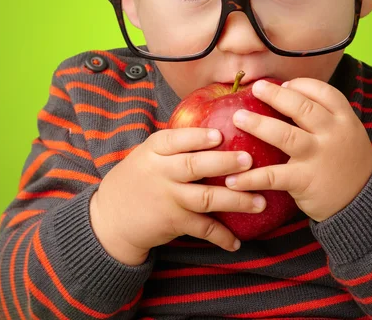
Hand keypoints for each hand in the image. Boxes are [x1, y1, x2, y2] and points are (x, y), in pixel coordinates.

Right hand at [90, 127, 266, 264]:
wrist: (111, 218)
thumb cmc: (138, 178)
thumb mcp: (148, 154)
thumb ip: (175, 145)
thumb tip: (216, 130)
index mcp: (154, 150)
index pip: (176, 140)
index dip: (198, 138)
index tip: (220, 134)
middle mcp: (161, 173)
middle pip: (195, 166)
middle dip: (224, 163)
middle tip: (250, 161)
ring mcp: (167, 198)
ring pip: (205, 198)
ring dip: (235, 201)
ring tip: (260, 201)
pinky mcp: (173, 222)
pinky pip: (202, 228)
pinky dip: (221, 236)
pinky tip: (237, 241)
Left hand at [226, 79, 371, 221]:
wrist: (364, 203)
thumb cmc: (345, 160)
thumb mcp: (346, 132)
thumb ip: (323, 115)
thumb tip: (283, 93)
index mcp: (344, 119)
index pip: (322, 91)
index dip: (300, 85)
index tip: (283, 85)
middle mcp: (333, 134)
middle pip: (301, 107)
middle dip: (275, 95)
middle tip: (254, 88)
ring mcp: (318, 157)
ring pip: (284, 135)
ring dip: (258, 124)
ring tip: (237, 118)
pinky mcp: (304, 181)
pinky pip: (273, 176)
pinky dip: (251, 178)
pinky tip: (232, 179)